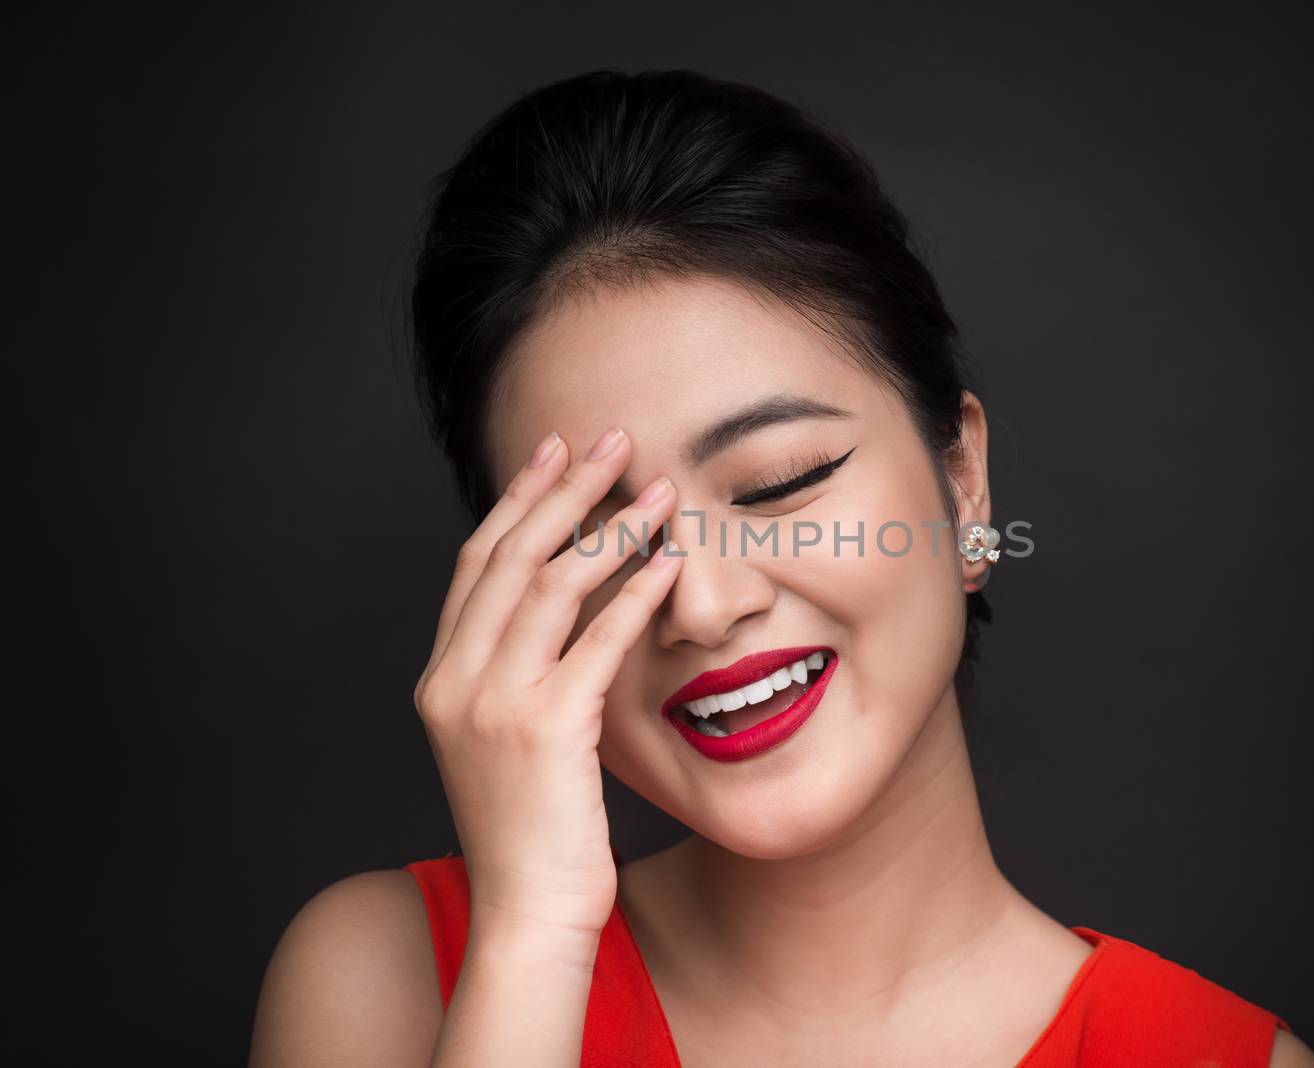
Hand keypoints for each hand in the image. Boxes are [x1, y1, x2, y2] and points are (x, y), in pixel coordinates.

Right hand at [412, 427, 680, 940]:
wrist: (527, 913)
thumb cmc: (532, 834)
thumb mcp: (506, 744)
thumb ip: (521, 679)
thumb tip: (566, 617)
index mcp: (442, 681)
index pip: (474, 566)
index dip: (516, 503)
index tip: (554, 454)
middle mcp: (455, 682)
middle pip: (506, 556)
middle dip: (560, 490)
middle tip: (610, 439)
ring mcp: (493, 705)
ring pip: (548, 586)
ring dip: (607, 528)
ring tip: (656, 489)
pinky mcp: (545, 730)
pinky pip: (594, 641)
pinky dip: (634, 593)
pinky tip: (668, 560)